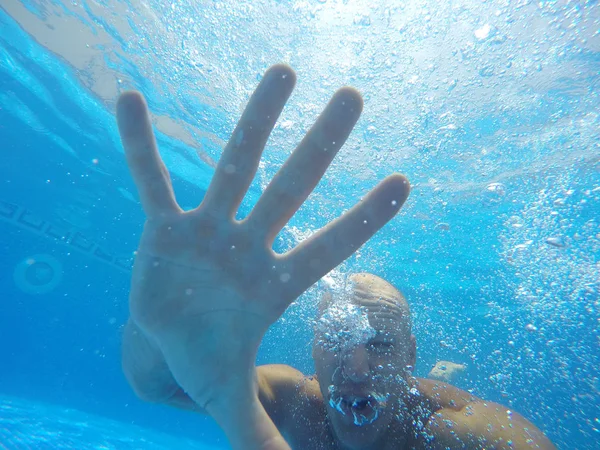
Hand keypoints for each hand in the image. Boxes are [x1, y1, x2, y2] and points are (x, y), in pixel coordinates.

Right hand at [116, 63, 408, 442]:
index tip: (405, 183)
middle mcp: (247, 244)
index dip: (364, 220)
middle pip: (291, 188)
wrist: (163, 337)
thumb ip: (258, 434)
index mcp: (271, 283)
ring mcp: (206, 229)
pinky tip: (129, 100)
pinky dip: (139, 145)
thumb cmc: (205, 358)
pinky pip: (149, 180)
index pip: (328, 248)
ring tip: (283, 71)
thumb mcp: (228, 399)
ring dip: (256, 120)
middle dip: (320, 144)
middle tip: (354, 95)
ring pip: (235, 165)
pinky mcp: (162, 227)